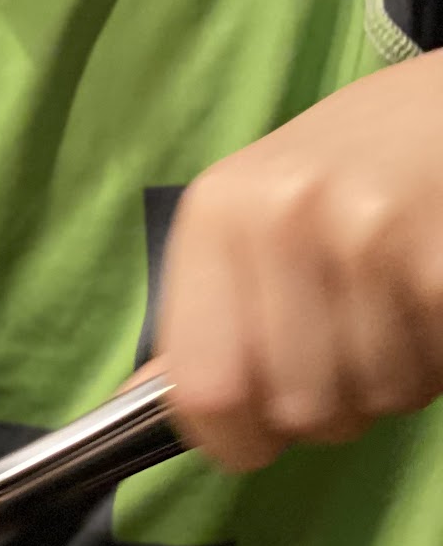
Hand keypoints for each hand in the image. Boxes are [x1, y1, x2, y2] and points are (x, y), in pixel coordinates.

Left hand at [157, 50, 442, 470]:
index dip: (234, 439)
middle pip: (300, 408)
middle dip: (333, 408)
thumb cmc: (346, 169)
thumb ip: (204, 316)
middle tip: (350, 351)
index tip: (258, 438)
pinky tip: (428, 303)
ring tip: (396, 312)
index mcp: (216, 215)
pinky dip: (439, 358)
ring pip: (380, 397)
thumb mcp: (251, 216)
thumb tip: (134, 408)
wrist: (439, 106)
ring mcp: (368, 233)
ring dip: (397, 380)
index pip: (203, 388)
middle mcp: (282, 219)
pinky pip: (437, 369)